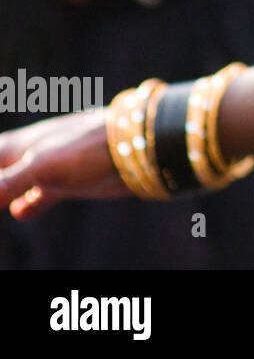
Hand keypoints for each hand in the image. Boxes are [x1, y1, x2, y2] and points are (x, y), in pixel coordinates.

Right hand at [0, 109, 130, 218]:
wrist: (136, 146)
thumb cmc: (87, 148)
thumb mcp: (43, 165)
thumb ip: (10, 182)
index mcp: (21, 145)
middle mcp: (34, 156)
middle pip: (4, 169)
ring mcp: (54, 169)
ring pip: (20, 183)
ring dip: (6, 194)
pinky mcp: (71, 184)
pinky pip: (41, 195)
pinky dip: (28, 204)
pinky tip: (20, 212)